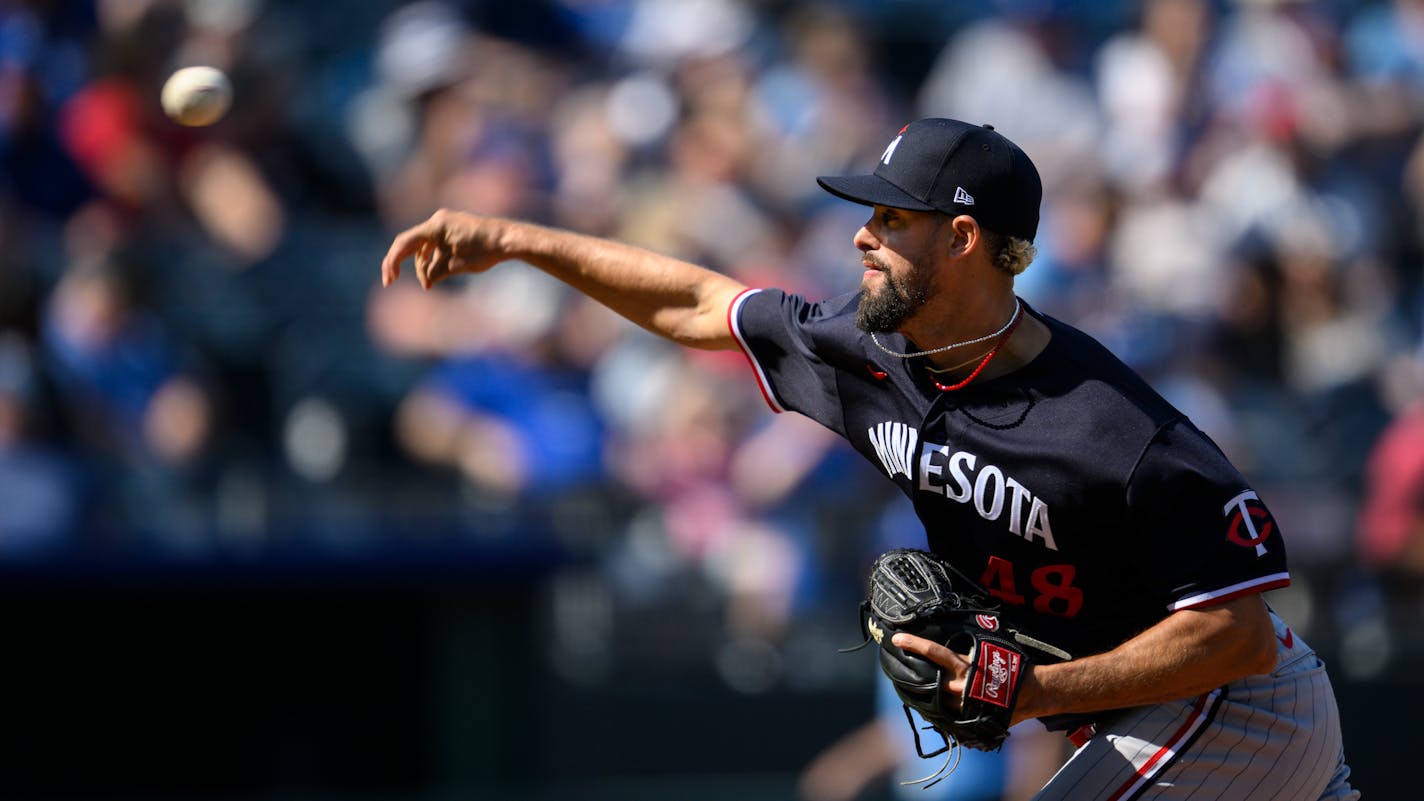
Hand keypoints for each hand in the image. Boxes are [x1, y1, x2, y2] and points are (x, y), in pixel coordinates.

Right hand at [381, 209, 506, 288]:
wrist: (509, 239)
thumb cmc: (485, 251)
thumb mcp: (456, 266)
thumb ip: (434, 273)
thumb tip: (426, 282)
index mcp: (435, 226)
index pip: (404, 243)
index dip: (392, 262)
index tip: (389, 280)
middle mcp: (438, 221)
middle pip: (410, 244)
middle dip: (401, 264)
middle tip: (390, 282)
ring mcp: (446, 225)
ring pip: (424, 248)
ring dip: (423, 267)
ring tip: (430, 284)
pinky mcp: (453, 231)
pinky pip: (435, 246)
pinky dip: (433, 260)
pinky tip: (436, 275)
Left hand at [891, 632, 1046, 724]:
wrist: (1033, 693)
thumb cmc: (1013, 668)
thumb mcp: (989, 651)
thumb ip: (968, 649)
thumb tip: (953, 640)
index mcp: (964, 666)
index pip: (934, 652)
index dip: (914, 644)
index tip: (897, 639)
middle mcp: (959, 687)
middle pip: (927, 679)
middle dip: (911, 674)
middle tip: (897, 668)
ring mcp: (962, 706)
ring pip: (934, 701)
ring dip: (923, 695)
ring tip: (909, 689)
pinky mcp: (968, 720)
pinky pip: (947, 717)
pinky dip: (938, 712)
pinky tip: (930, 708)